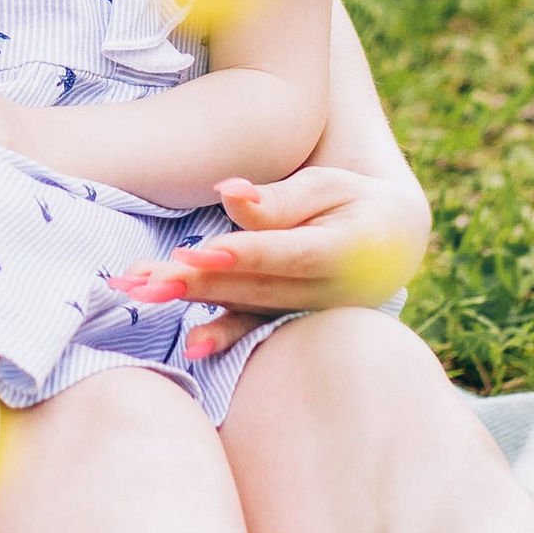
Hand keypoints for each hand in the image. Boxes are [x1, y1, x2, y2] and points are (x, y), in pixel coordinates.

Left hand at [109, 159, 431, 355]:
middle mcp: (328, 292)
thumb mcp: (327, 186)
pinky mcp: (293, 320)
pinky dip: (223, 336)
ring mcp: (309, 312)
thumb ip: (279, 200)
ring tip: (141, 292)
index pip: (286, 254)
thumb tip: (229, 195)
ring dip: (190, 299)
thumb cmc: (354, 202)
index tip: (194, 253)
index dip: (242, 255)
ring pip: (244, 305)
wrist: (392, 242)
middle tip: (144, 281)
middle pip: (254, 286)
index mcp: (345, 251)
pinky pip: (255, 330)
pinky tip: (191, 346)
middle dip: (195, 282)